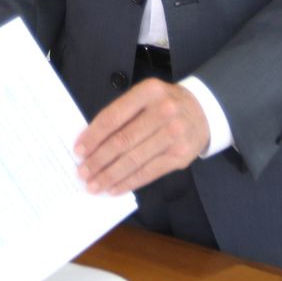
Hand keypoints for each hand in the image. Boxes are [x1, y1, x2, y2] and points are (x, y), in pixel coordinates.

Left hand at [74, 78, 209, 194]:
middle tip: (82, 172)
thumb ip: (122, 114)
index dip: (93, 136)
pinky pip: (148, 172)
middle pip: (122, 141)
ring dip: (110, 175)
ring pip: (134, 160)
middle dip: (98, 160)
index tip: (78, 150)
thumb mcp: (145, 97)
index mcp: (148, 92)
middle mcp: (163, 111)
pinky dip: (128, 182)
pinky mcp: (180, 156)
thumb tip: (91, 142)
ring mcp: (174, 134)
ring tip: (94, 184)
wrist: (203, 112)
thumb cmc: (164, 104)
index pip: (113, 117)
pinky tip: (114, 188)